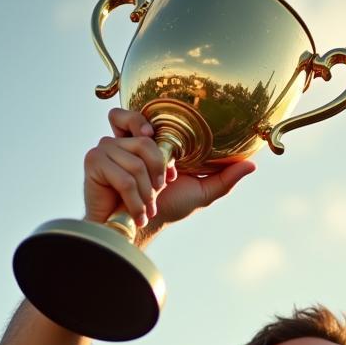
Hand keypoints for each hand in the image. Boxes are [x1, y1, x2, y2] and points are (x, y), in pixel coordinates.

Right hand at [83, 109, 255, 240]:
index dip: (148, 128)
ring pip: (135, 159)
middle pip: (143, 139)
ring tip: (147, 203)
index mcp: (143, 139)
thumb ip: (224, 178)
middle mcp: (121, 140)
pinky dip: (134, 197)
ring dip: (147, 190)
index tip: (162, 151)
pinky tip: (136, 209)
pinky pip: (121, 174)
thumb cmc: (165, 210)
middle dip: (157, 169)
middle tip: (159, 188)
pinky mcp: (93, 163)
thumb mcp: (200, 192)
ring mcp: (105, 150)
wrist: (138, 230)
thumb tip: (252, 164)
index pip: (138, 114)